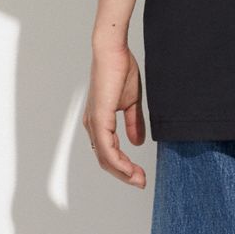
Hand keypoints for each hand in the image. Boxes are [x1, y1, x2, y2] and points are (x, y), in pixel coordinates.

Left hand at [82, 43, 147, 188]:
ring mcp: (94, 123)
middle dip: (124, 174)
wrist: (113, 51)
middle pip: (105, 160)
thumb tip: (137, 143)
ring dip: (122, 172)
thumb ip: (134, 122)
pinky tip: (129, 168)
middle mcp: (93, 126)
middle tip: (141, 182)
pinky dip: (118, 161)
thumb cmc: (120, 69)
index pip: (109, 153)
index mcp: (99, 122)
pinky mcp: (99, 118)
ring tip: (138, 179)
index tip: (140, 175)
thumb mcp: (131, 101)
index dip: (124, 167)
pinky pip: (106, 148)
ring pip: (105, 158)